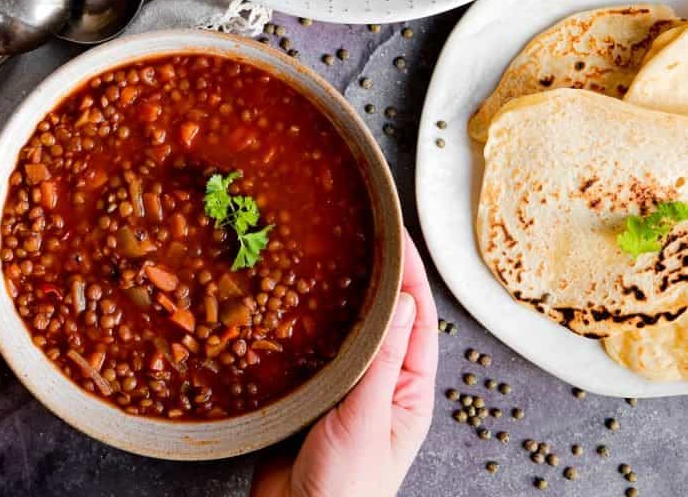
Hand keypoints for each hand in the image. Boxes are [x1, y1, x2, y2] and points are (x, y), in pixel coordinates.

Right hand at [251, 231, 438, 496]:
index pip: (418, 321)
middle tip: (361, 239)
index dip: (412, 278)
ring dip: (342, 298)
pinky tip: (292, 301)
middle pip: (384, 320)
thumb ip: (384, 361)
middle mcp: (380, 387)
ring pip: (348, 331)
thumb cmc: (346, 492)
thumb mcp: (368, 420)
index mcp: (409, 393)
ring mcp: (345, 390)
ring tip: (329, 260)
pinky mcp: (310, 394)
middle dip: (377, 280)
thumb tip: (406, 301)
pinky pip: (313, 349)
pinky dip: (306, 323)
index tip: (399, 240)